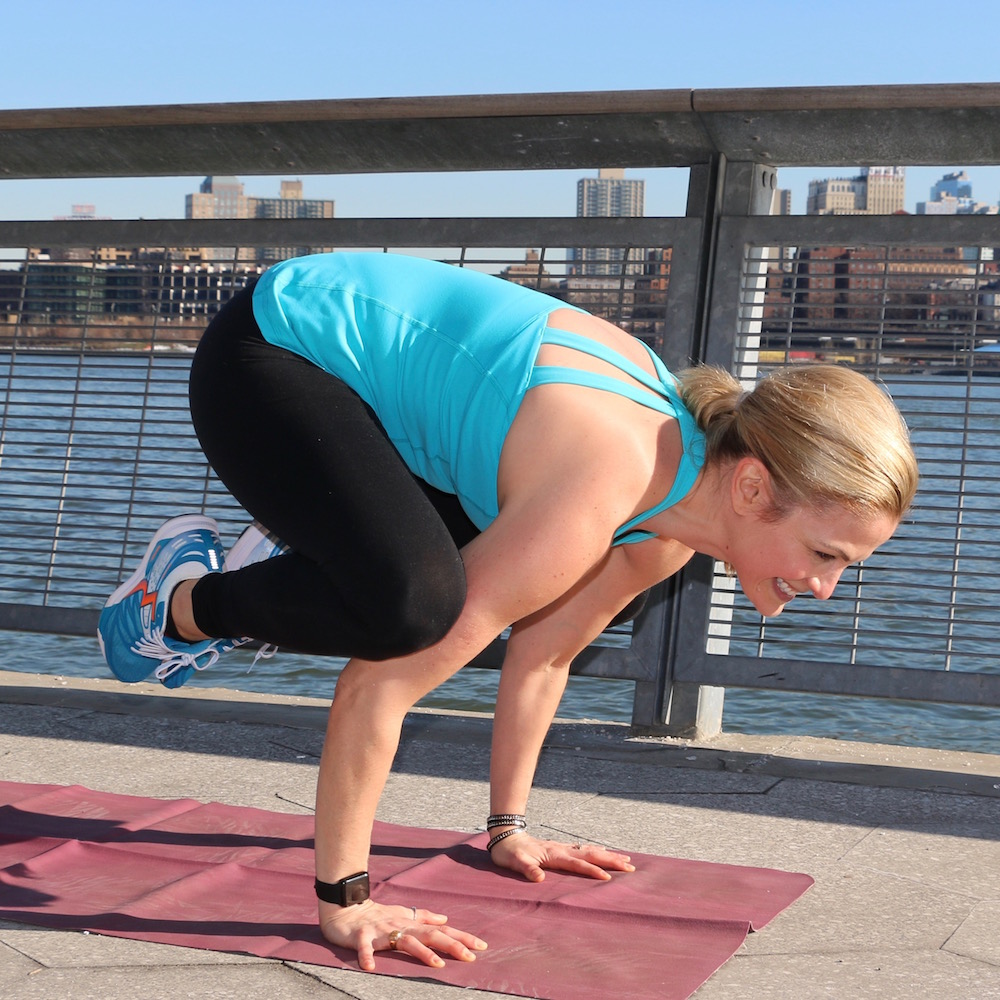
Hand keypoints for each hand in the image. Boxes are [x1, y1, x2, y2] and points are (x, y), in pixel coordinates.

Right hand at [318, 898, 487, 971]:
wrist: (345, 909)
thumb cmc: (376, 914)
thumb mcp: (403, 914)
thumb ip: (424, 916)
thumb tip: (445, 917)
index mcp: (411, 923)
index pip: (441, 930)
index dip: (461, 937)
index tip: (482, 946)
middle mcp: (400, 925)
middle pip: (430, 935)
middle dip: (451, 944)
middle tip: (471, 956)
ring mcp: (381, 930)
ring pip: (404, 940)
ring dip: (421, 952)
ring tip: (438, 964)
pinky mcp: (361, 936)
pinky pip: (364, 947)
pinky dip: (366, 955)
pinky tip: (370, 967)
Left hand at [489, 831, 635, 882]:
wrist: (506, 835)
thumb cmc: (509, 852)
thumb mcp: (514, 862)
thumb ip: (526, 869)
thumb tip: (538, 878)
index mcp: (554, 855)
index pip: (577, 863)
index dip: (591, 871)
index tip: (607, 878)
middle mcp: (562, 849)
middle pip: (591, 854)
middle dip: (610, 861)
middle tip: (630, 867)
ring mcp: (563, 848)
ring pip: (590, 850)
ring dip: (608, 855)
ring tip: (625, 860)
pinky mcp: (561, 849)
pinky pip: (584, 850)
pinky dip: (597, 851)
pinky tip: (603, 852)